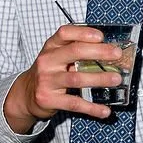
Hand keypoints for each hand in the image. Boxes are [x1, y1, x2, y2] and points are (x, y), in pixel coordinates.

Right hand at [6, 25, 121, 127]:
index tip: (101, 36)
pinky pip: (74, 103)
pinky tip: (105, 110)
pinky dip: (92, 108)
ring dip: (99, 78)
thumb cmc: (49, 73)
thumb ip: (76, 51)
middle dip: (98, 52)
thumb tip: (109, 51)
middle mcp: (47, 61)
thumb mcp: (56, 57)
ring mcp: (47, 81)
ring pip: (76, 78)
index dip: (83, 33)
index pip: (64, 33)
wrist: (26, 94)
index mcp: (51, 47)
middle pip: (73, 52)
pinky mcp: (49, 99)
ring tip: (116, 79)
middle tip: (116, 54)